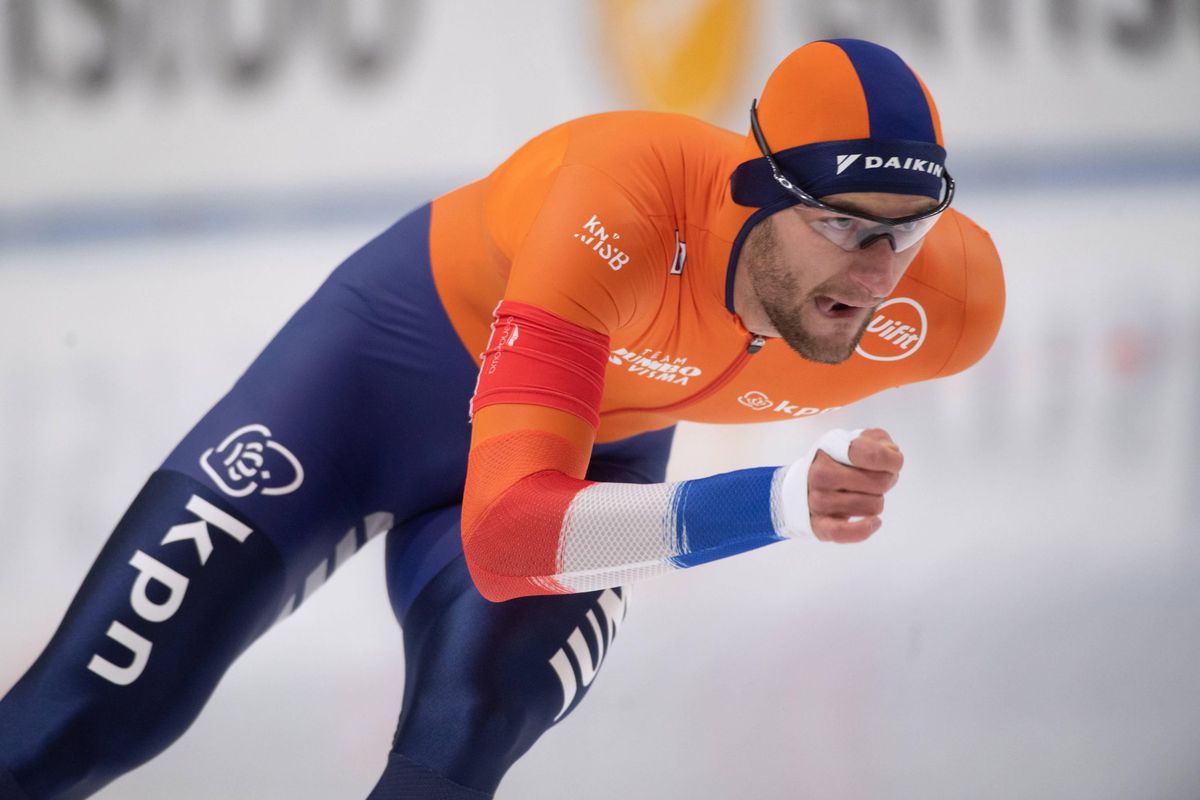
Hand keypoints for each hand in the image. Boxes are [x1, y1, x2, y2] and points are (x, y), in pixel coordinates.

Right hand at [807, 428, 902, 542]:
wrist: (804, 484)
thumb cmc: (837, 462)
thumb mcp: (855, 440)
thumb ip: (878, 441)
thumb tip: (892, 455)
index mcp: (830, 449)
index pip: (871, 455)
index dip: (892, 460)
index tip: (894, 461)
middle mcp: (821, 474)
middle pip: (880, 483)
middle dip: (887, 480)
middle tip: (875, 479)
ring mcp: (818, 500)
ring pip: (872, 506)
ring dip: (876, 501)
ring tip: (864, 494)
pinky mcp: (819, 525)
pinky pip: (843, 532)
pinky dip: (863, 529)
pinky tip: (875, 522)